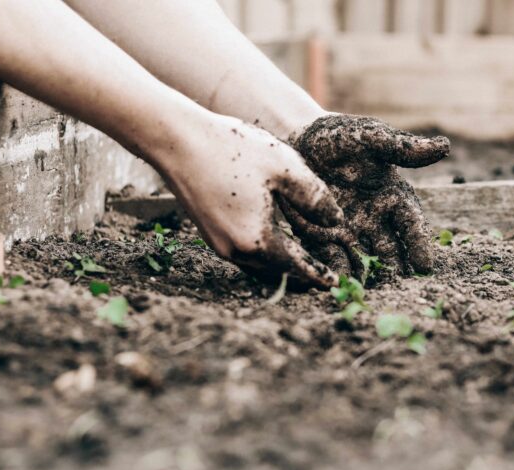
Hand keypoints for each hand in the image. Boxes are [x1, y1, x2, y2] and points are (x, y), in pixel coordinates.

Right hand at [158, 114, 342, 287]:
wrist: (177, 140)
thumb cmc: (232, 149)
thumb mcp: (285, 167)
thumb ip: (315, 197)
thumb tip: (336, 221)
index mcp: (257, 239)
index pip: (296, 266)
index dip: (318, 274)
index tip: (335, 284)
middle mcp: (235, 250)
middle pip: (276, 272)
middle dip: (301, 276)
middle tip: (323, 278)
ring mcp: (218, 243)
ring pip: (258, 266)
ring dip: (281, 268)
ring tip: (303, 265)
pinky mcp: (209, 233)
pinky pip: (244, 254)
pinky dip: (264, 256)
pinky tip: (274, 244)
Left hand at [282, 114, 449, 276]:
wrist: (297, 141)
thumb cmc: (339, 137)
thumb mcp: (370, 138)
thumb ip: (402, 147)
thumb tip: (444, 147)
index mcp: (393, 197)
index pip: (412, 225)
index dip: (419, 245)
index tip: (425, 266)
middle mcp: (376, 220)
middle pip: (391, 251)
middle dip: (396, 271)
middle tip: (400, 290)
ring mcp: (350, 231)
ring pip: (365, 260)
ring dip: (369, 277)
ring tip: (372, 294)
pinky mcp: (323, 238)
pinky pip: (333, 259)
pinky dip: (338, 272)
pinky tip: (340, 285)